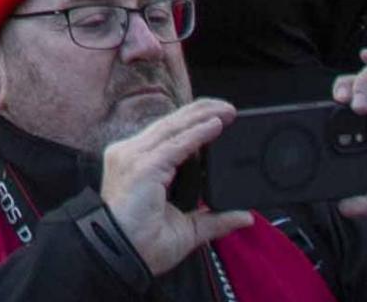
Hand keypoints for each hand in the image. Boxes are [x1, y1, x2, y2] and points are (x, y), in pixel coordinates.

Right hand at [97, 99, 255, 273]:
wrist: (121, 257)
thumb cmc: (142, 245)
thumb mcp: (187, 228)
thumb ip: (215, 218)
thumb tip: (245, 217)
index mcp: (136, 164)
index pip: (165, 135)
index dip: (191, 123)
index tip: (217, 119)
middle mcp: (130, 154)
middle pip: (169, 124)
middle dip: (200, 112)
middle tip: (228, 108)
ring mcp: (133, 157)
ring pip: (173, 128)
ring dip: (202, 117)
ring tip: (228, 111)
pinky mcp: (142, 166)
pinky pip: (176, 144)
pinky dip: (198, 134)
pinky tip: (215, 125)